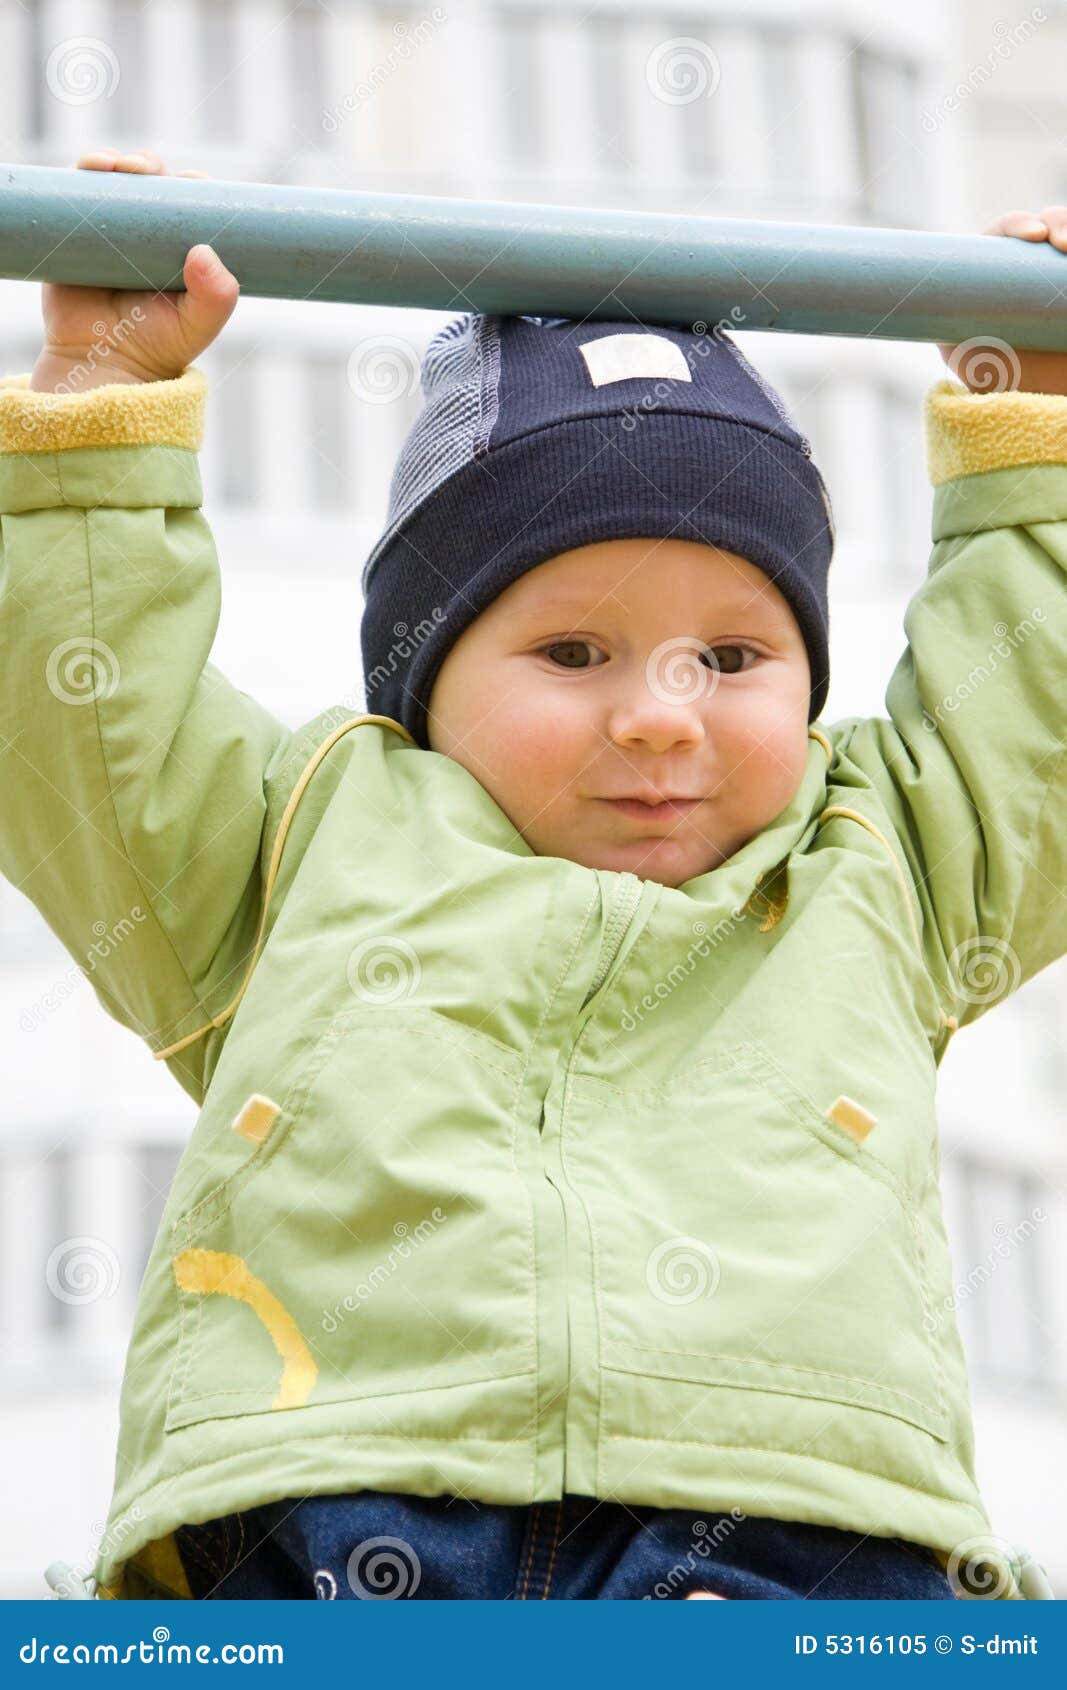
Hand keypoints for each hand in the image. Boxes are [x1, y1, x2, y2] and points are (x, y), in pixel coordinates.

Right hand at [30, 147, 238, 391]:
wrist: (103, 364)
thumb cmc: (157, 347)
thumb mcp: (198, 326)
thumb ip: (216, 297)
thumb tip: (202, 252)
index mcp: (181, 247)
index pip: (190, 203)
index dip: (192, 185)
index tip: (192, 182)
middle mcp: (147, 234)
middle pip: (151, 183)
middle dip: (151, 166)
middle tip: (149, 172)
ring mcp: (111, 229)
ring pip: (116, 180)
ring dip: (120, 161)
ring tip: (121, 167)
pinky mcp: (77, 231)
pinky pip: (79, 191)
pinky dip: (85, 170)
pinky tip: (93, 166)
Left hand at [938, 208, 1066, 395]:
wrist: (1030, 401)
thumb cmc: (992, 377)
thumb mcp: (961, 353)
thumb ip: (943, 330)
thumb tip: (913, 310)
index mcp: (993, 272)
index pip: (1002, 233)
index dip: (1016, 224)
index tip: (1031, 235)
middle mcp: (1028, 266)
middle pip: (1043, 225)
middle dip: (1054, 221)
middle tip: (1059, 242)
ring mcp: (1055, 275)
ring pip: (1065, 236)